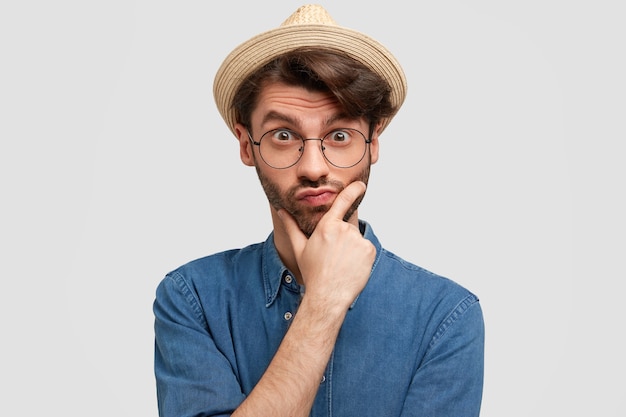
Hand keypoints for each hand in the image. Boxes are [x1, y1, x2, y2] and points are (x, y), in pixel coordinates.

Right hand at [278, 181, 375, 310]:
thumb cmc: (313, 273)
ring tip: (342, 264)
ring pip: (357, 240)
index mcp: (326, 226)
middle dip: (343, 239)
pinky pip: (366, 249)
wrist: (327, 295)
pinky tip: (351, 268)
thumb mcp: (300, 248)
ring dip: (352, 249)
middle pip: (347, 228)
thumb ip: (291, 226)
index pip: (343, 201)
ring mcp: (358, 240)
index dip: (353, 190)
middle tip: (334, 256)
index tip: (360, 185)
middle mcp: (343, 230)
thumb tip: (280, 211)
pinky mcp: (369, 250)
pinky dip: (361, 257)